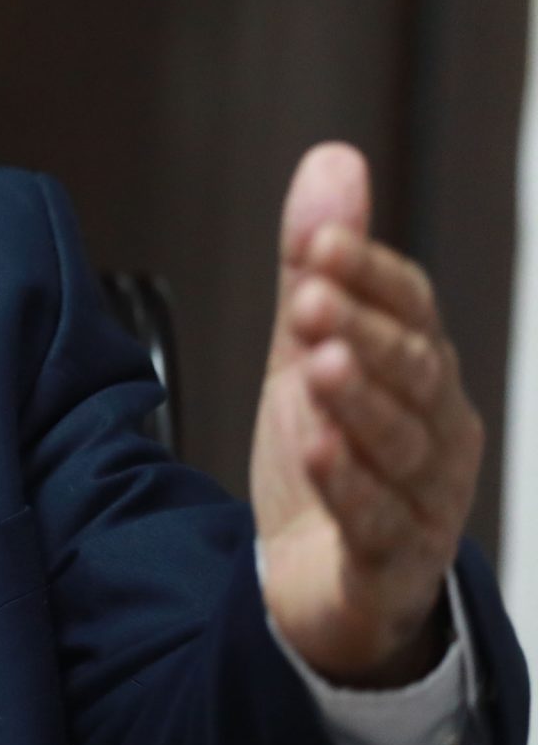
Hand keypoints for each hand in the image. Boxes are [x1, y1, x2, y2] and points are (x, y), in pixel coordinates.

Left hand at [252, 144, 483, 686]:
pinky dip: (346, 484)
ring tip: (316, 366)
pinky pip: (376, 521)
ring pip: (399, 446)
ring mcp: (423, 500)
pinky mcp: (389, 562)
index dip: (371, 274)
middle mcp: (437, 432)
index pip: (414, 309)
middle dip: (365, 330)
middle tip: (311, 297)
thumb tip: (332, 160)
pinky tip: (316, 449)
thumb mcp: (308, 352)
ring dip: (358, 403)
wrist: (322, 584)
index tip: (320, 241)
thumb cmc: (331, 460)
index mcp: (423, 374)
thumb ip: (316, 269)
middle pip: (414, 373)